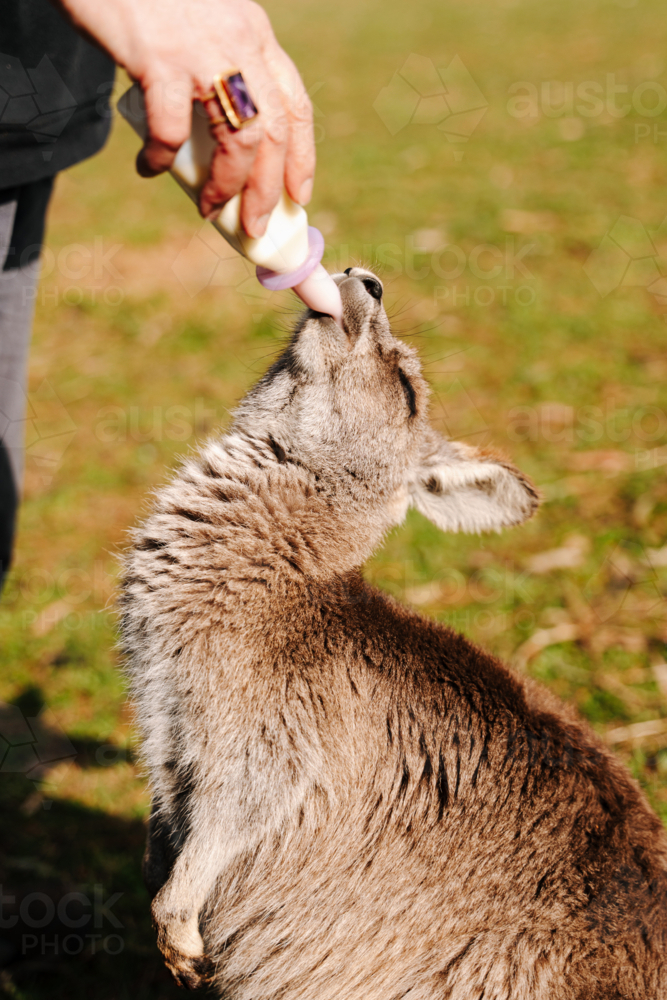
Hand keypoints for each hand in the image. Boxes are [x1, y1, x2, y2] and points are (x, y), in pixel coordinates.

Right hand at [54, 0, 314, 236]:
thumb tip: (212, 135)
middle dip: (267, 190)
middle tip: (254, 226)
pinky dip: (162, 157)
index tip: (299, 196)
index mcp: (255, 35)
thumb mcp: (201, 23)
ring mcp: (203, 50)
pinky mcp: (160, 57)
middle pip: (274, 132)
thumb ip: (216, 65)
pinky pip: (171, 128)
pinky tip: (149, 167)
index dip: (302, 157)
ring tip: (210, 211)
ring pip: (240, 137)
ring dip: (227, 185)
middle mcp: (240, 42)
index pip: (295, 105)